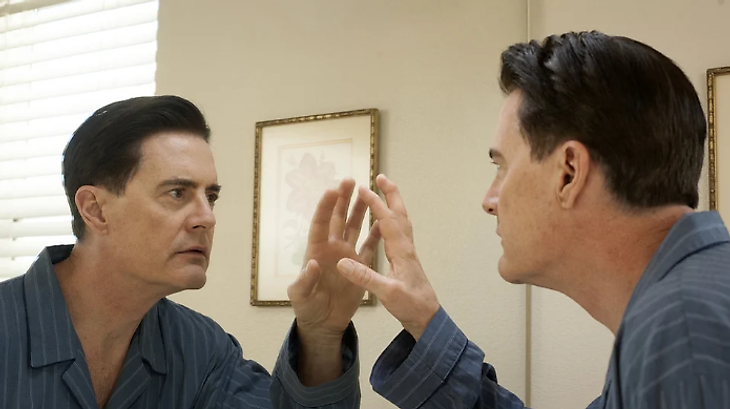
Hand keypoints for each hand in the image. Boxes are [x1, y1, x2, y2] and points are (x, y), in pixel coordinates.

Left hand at [288, 178, 380, 339]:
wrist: (324, 323)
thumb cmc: (307, 308)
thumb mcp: (300, 296)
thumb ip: (304, 281)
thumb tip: (311, 264)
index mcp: (316, 251)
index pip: (320, 224)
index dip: (325, 207)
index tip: (331, 190)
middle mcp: (332, 248)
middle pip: (337, 218)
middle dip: (343, 199)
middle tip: (350, 180)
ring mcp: (347, 255)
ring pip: (354, 226)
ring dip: (360, 209)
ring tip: (367, 192)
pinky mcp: (360, 265)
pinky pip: (370, 245)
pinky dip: (376, 234)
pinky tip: (384, 221)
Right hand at [336, 175, 439, 340]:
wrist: (428, 318)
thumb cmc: (410, 306)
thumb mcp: (386, 294)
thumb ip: (365, 277)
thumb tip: (342, 262)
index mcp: (401, 252)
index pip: (387, 221)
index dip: (375, 204)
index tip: (362, 188)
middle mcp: (406, 248)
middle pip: (400, 214)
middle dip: (391, 194)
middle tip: (381, 177)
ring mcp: (408, 253)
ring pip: (401, 221)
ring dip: (393, 203)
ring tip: (384, 191)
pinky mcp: (406, 260)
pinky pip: (400, 232)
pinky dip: (393, 219)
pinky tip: (387, 222)